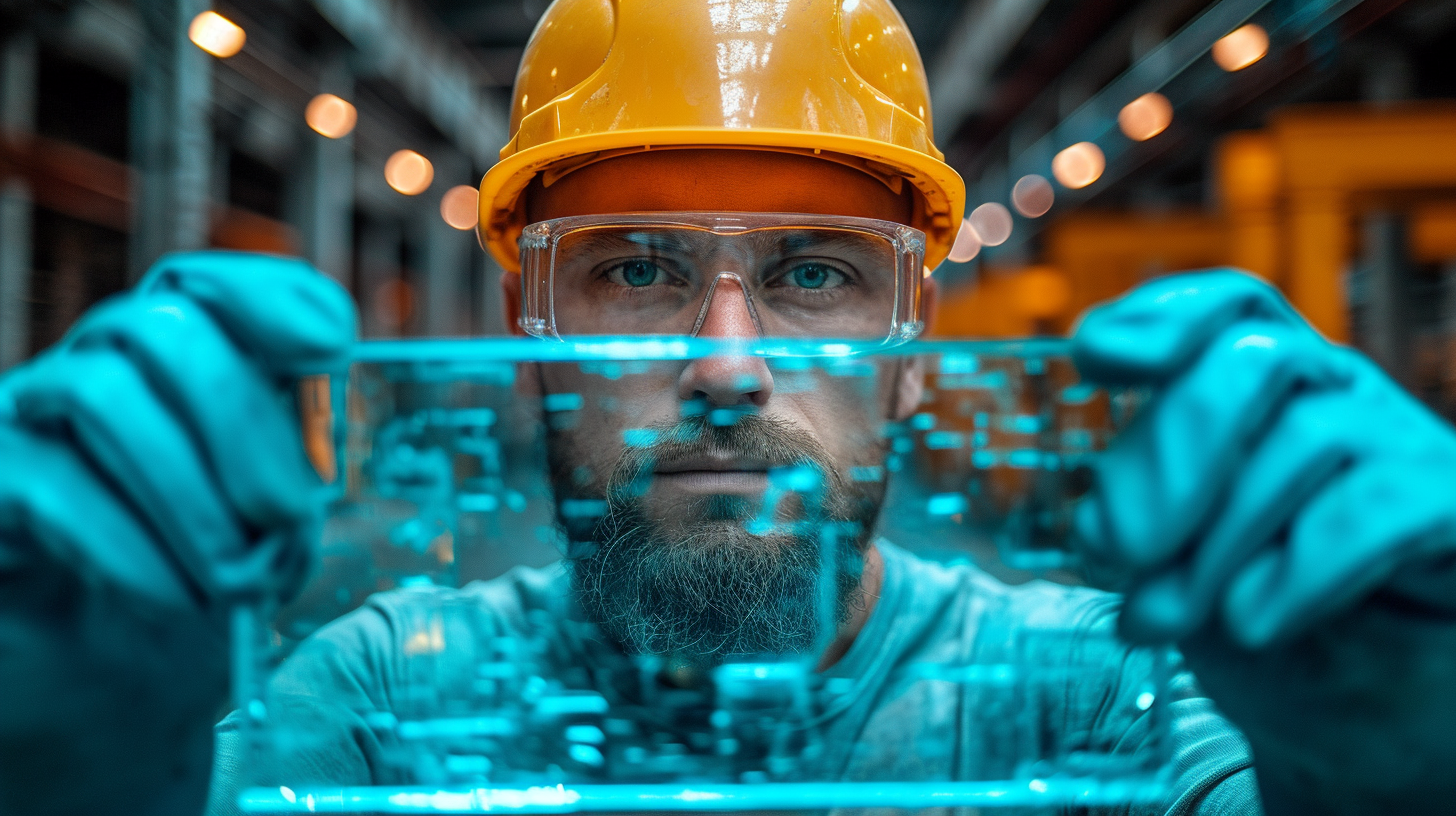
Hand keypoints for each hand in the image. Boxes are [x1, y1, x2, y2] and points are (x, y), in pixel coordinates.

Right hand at [0, 251, 354, 815]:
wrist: (113, 697)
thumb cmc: (200, 599)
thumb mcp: (271, 545)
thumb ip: (287, 495)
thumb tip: (289, 499)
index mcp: (185, 368)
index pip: (216, 286)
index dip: (271, 297)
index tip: (331, 349)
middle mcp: (100, 368)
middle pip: (163, 324)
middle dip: (241, 422)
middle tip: (287, 516)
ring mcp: (28, 419)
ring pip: (100, 388)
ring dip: (189, 495)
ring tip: (233, 582)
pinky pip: (42, 479)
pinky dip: (125, 543)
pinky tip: (171, 597)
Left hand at [1070, 270, 1455, 813]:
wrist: (1376, 718)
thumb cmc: (1272, 623)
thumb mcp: (1180, 569)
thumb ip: (1142, 532)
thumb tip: (1103, 526)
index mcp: (1264, 392)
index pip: (1231, 305)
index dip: (1164, 313)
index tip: (1094, 356)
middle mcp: (1337, 397)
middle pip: (1252, 357)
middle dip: (1170, 454)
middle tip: (1121, 549)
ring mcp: (1404, 445)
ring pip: (1305, 436)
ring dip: (1218, 543)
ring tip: (1173, 617)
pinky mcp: (1454, 502)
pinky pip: (1376, 504)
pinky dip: (1299, 569)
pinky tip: (1253, 621)